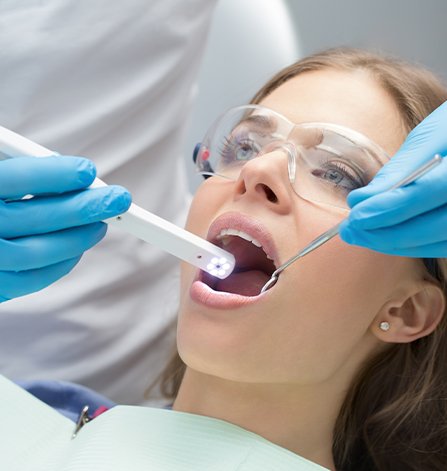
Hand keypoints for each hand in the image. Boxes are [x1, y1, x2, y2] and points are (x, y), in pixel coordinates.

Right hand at [0, 156, 130, 301]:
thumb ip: (15, 171)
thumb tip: (63, 167)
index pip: (15, 180)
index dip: (55, 174)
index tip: (88, 171)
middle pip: (35, 218)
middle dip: (84, 207)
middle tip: (118, 199)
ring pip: (37, 252)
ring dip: (78, 238)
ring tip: (103, 223)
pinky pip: (31, 280)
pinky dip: (62, 263)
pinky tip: (79, 247)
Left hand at [339, 101, 446, 256]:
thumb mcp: (430, 136)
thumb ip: (399, 170)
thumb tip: (359, 200)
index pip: (430, 190)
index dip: (390, 208)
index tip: (355, 215)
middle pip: (436, 226)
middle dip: (387, 234)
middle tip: (350, 230)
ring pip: (439, 243)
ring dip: (394, 244)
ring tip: (360, 235)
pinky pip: (442, 245)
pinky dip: (411, 245)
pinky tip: (383, 237)